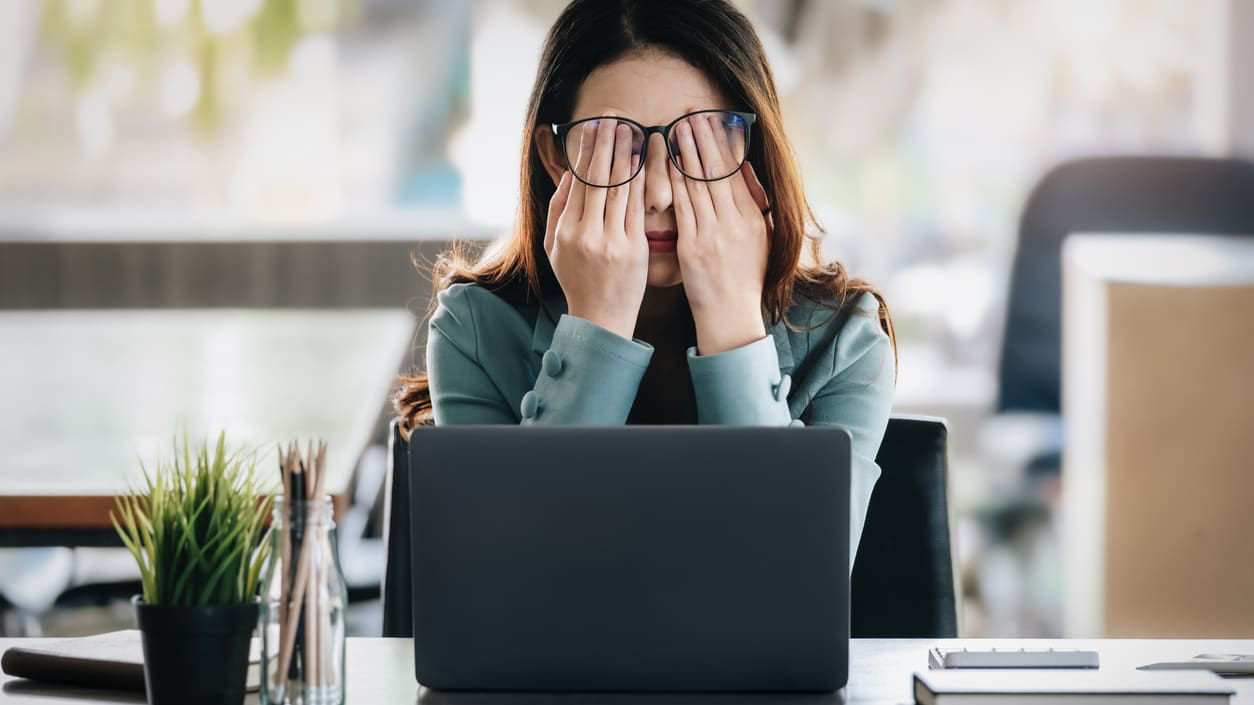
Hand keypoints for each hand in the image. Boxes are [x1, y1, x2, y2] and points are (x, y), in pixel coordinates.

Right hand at [544, 115, 648, 339]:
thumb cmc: (578, 280)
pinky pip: (638, 209)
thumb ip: (559, 209)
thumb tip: (569, 175)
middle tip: (614, 116)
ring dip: (626, 156)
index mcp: (566, 231)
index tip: (595, 126)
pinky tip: (644, 163)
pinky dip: (641, 183)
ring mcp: (611, 242)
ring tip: (631, 130)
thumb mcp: (554, 247)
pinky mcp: (634, 250)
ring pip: (619, 190)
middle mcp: (586, 234)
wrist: (601, 318)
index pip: (579, 181)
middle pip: (598, 179)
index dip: (588, 150)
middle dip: (607, 143)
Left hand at [668, 113, 773, 354]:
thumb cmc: (743, 279)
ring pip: (699, 184)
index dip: (723, 142)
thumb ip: (755, 203)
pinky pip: (683, 207)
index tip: (712, 119)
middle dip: (704, 138)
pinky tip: (666, 163)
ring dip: (687, 152)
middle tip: (692, 111)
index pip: (736, 171)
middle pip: (718, 171)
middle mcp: (736, 222)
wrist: (732, 316)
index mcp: (753, 218)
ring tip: (678, 126)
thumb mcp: (761, 238)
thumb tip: (747, 169)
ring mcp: (715, 234)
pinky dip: (674, 182)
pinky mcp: (694, 247)